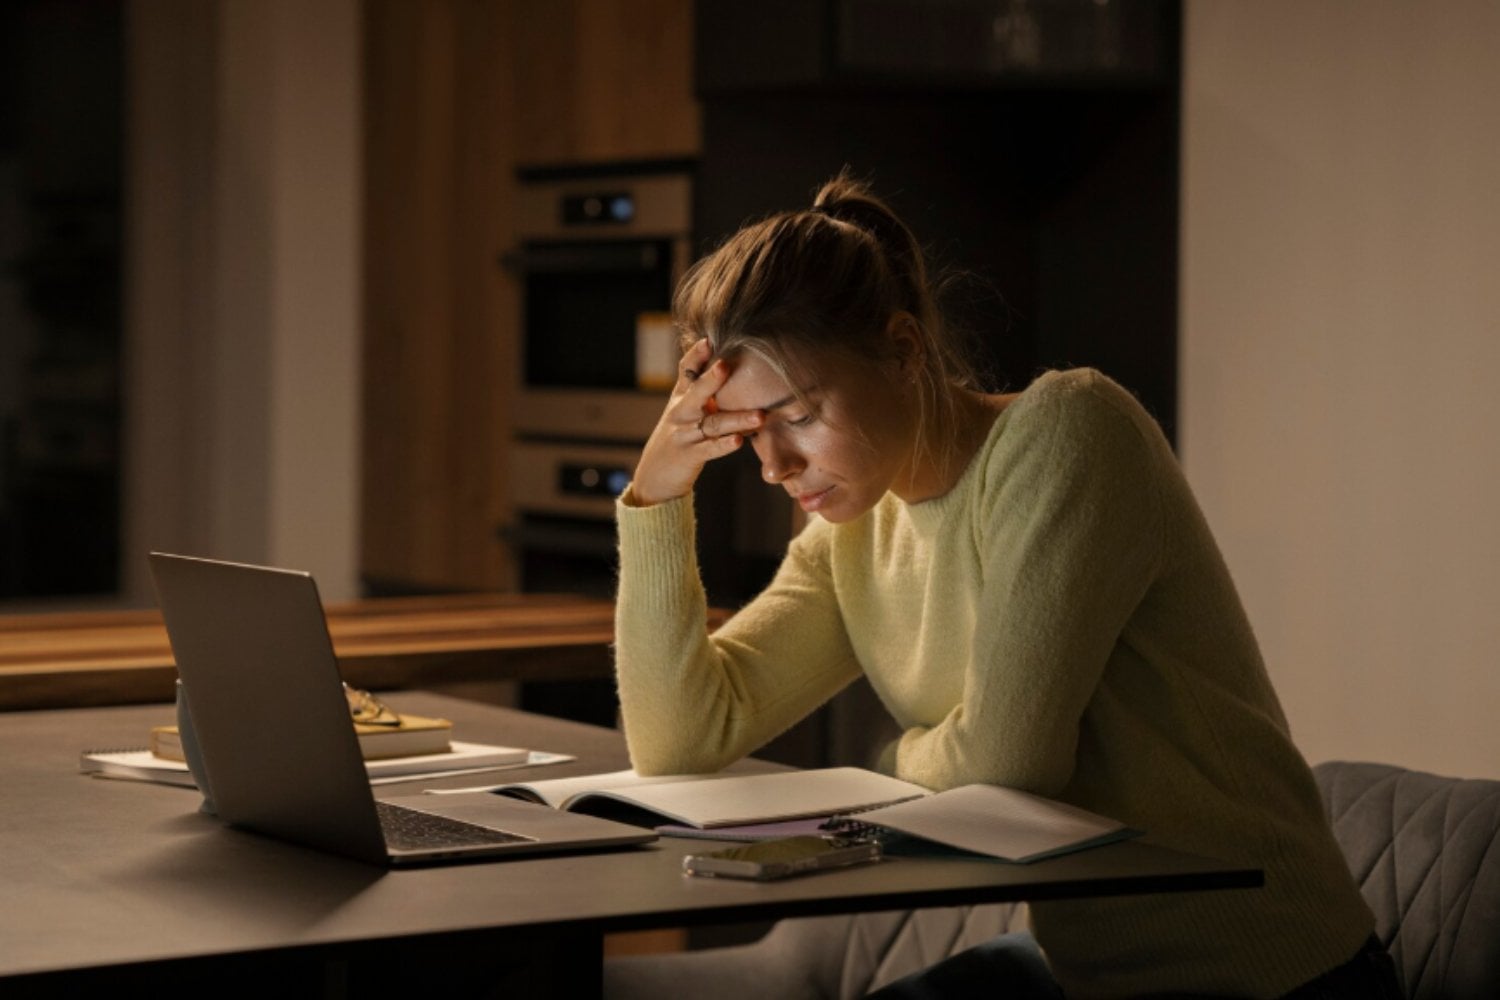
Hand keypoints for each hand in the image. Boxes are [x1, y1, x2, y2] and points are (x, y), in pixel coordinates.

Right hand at [630, 339, 763, 505]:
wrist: (654, 476)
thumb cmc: (678, 438)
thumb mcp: (685, 410)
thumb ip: (702, 391)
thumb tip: (728, 365)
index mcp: (681, 397)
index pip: (686, 371)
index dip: (696, 355)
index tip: (708, 339)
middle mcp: (681, 412)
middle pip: (697, 392)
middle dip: (711, 379)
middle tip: (726, 365)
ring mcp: (684, 434)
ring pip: (713, 423)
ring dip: (737, 419)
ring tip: (760, 416)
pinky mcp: (689, 456)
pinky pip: (710, 449)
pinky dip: (725, 445)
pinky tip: (739, 441)